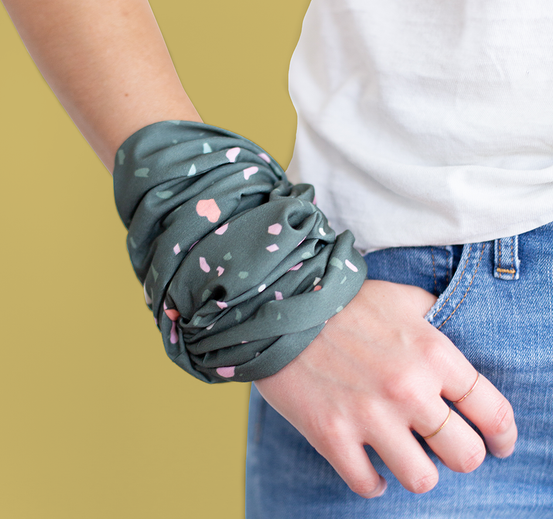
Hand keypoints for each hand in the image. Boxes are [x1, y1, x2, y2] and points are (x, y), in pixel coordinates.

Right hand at [254, 279, 517, 497]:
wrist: (280, 305)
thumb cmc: (345, 301)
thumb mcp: (402, 298)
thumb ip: (439, 320)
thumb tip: (460, 344)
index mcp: (433, 354)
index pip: (493, 412)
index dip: (502, 435)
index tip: (497, 443)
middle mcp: (408, 389)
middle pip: (466, 455)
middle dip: (461, 454)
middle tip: (443, 447)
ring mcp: (369, 416)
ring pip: (422, 479)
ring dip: (416, 470)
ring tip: (404, 456)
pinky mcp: (331, 435)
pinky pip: (369, 485)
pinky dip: (373, 481)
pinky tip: (369, 463)